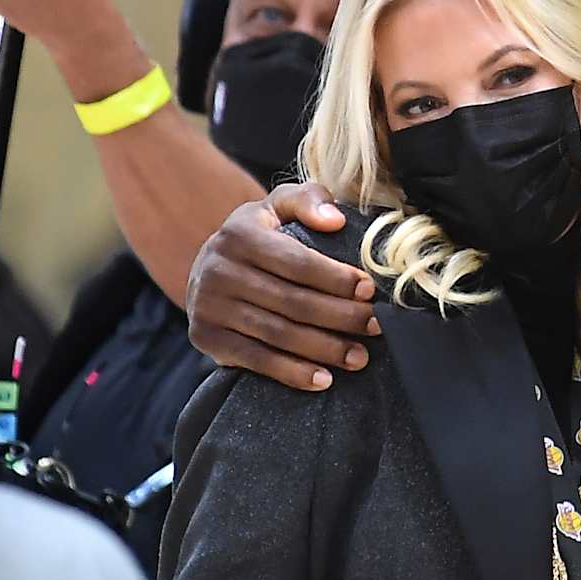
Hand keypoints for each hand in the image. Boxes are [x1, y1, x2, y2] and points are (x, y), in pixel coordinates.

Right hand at [187, 182, 380, 391]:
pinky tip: (324, 379)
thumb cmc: (260, 234)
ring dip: (324, 350)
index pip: (298, 262)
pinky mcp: (205, 337)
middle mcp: (219, 269)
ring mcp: (209, 306)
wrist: (208, 265)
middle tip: (374, 326)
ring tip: (359, 357)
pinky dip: (292, 373)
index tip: (370, 290)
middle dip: (340, 317)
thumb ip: (309, 200)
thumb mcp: (279, 206)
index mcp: (240, 234)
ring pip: (278, 334)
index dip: (337, 278)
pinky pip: (256, 360)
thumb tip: (335, 220)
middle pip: (292, 302)